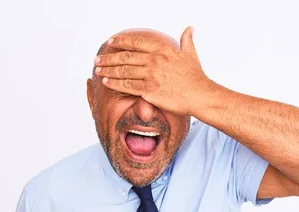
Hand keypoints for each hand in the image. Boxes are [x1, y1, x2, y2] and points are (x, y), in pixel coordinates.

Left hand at [94, 27, 211, 115]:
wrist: (200, 95)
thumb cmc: (196, 77)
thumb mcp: (191, 54)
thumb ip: (187, 40)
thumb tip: (189, 28)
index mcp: (162, 49)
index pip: (136, 42)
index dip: (121, 41)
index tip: (111, 42)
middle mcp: (154, 60)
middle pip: (126, 56)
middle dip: (109, 58)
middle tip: (98, 59)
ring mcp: (151, 75)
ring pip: (124, 71)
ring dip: (108, 70)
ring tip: (99, 70)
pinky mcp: (149, 90)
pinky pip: (127, 86)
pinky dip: (115, 83)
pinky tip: (106, 82)